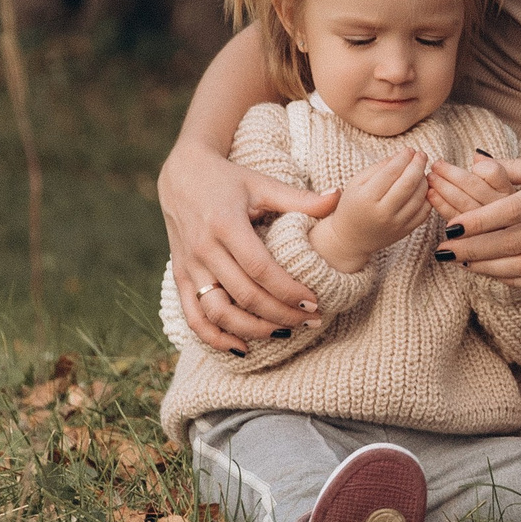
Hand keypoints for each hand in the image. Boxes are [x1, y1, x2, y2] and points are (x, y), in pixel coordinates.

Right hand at [163, 144, 336, 352]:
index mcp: (226, 226)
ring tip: (284, 334)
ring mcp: (189, 267)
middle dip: (281, 314)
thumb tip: (339, 197)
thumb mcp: (262, 183)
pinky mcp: (181, 277)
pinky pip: (194, 316)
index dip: (288, 290)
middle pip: (244, 295)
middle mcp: (204, 250)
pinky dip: (214, 337)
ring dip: (251, 329)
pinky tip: (241, 347)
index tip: (314, 302)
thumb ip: (300, 198)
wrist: (181, 175)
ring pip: (217, 312)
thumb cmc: (229, 180)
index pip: (260, 269)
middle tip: (312, 321)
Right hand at [308, 150, 430, 273]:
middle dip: (418, 165)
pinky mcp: (406, 231)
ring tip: (421, 171)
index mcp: (366, 198)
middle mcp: (382, 213)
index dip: (403, 158)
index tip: (410, 150)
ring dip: (424, 179)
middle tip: (421, 155)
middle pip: (409, 184)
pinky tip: (423, 187)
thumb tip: (404, 155)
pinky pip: (424, 211)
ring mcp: (396, 224)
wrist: (351, 237)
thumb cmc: (354, 204)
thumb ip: (379, 167)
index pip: (391, 173)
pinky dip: (427, 196)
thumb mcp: (357, 182)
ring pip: (420, 196)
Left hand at [438, 152, 520, 288]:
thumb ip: (516, 169)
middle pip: (517, 243)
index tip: (450, 227)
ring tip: (463, 263)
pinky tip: (493, 273)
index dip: (480, 222)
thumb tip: (472, 164)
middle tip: (444, 251)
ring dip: (490, 269)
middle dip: (475, 250)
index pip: (515, 210)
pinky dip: (515, 279)